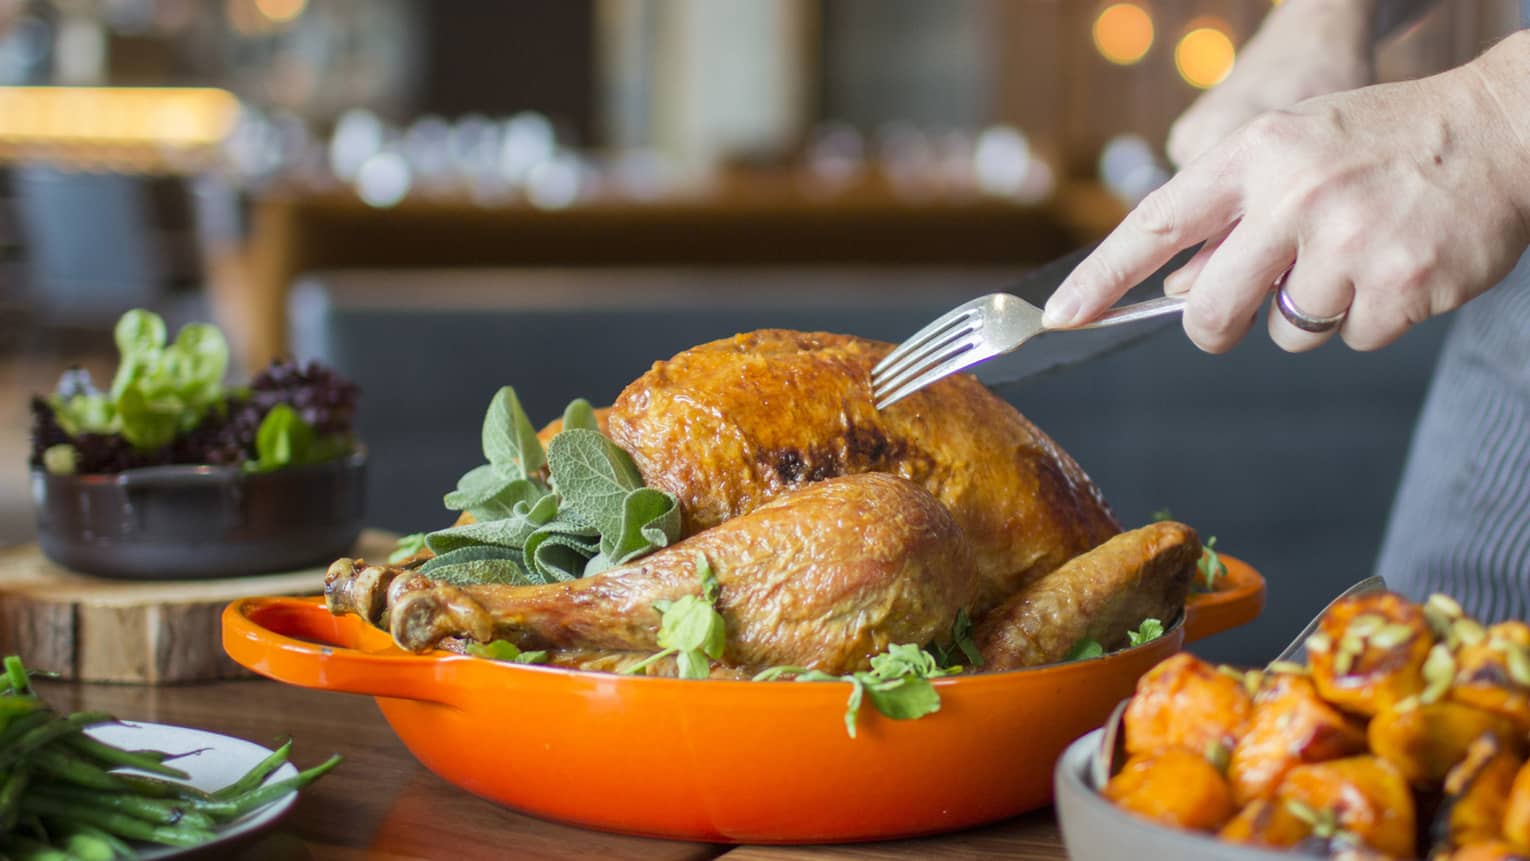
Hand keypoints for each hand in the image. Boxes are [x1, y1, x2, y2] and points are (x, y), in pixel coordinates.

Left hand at [1044, 31, 1529, 354]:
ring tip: (1359, 252)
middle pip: (1212, 311)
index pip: (1156, 224)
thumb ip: (1234, 214)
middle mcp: (1295, 197)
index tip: (1060, 316)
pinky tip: (1399, 266)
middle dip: (1217, 327)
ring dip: (1316, 311)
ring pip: (1290, 332)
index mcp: (1257, 156)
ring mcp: (1349, 243)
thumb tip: (1174, 284)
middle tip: (1245, 310)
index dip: (1101, 277)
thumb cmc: (1385, 143)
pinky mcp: (1401, 285)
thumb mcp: (1296, 150)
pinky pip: (1354, 339)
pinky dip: (1374, 316)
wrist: (1503, 129)